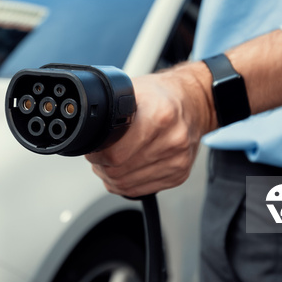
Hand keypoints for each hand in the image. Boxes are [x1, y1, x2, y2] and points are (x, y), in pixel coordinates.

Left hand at [85, 61, 215, 197]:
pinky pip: (140, 190)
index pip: (116, 152)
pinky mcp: (179, 175)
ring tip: (111, 161)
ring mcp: (178, 160)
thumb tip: (86, 132)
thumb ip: (112, 111)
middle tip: (99, 155)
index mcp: (161, 115)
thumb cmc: (162, 96)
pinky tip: (126, 169)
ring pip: (127, 184)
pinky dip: (126, 183)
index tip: (94, 148)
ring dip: (112, 176)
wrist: (194, 103)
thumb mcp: (133, 90)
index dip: (97, 153)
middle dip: (102, 166)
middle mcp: (173, 140)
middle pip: (120, 171)